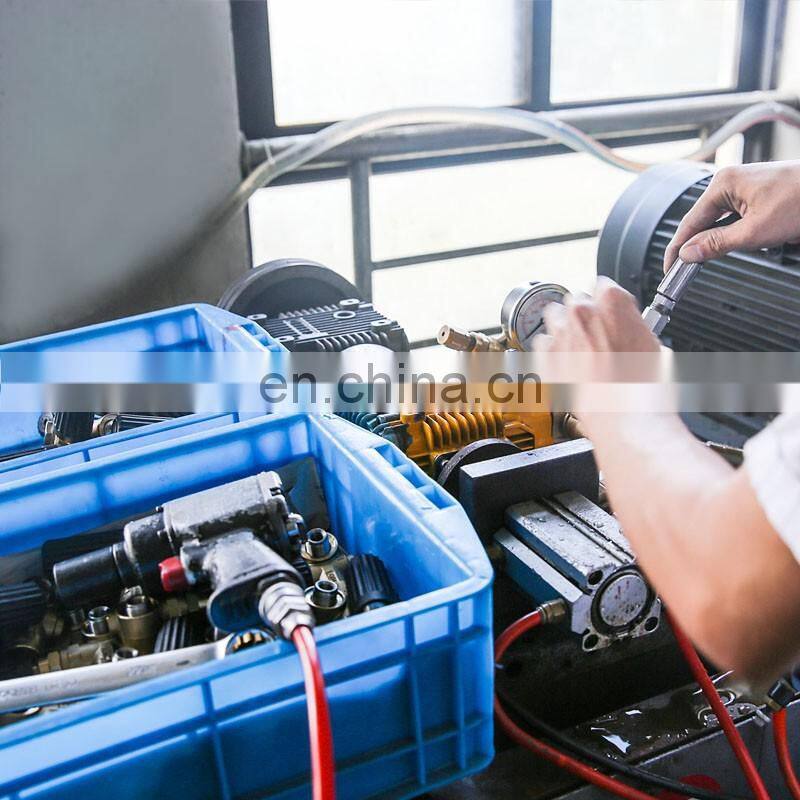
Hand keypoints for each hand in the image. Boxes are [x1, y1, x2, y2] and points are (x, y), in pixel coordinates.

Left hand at [533, 277, 660, 429]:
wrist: (625, 419)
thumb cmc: (644, 389)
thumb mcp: (656, 346)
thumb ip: (636, 327)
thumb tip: (631, 330)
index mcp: (611, 300)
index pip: (604, 285)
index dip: (610, 303)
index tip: (612, 315)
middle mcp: (582, 312)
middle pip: (577, 300)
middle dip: (587, 316)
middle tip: (598, 337)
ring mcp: (561, 334)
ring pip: (555, 316)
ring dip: (566, 327)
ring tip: (580, 347)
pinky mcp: (546, 358)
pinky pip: (542, 342)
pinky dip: (551, 349)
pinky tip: (566, 362)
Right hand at [663, 160, 799, 271]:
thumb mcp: (755, 232)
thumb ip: (716, 244)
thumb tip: (687, 254)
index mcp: (723, 183)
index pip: (688, 222)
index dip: (677, 248)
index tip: (670, 268)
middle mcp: (730, 181)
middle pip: (702, 222)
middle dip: (698, 245)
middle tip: (688, 270)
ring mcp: (744, 186)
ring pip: (720, 222)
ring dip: (721, 239)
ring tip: (720, 255)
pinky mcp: (757, 194)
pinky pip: (735, 218)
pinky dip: (735, 233)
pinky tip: (744, 241)